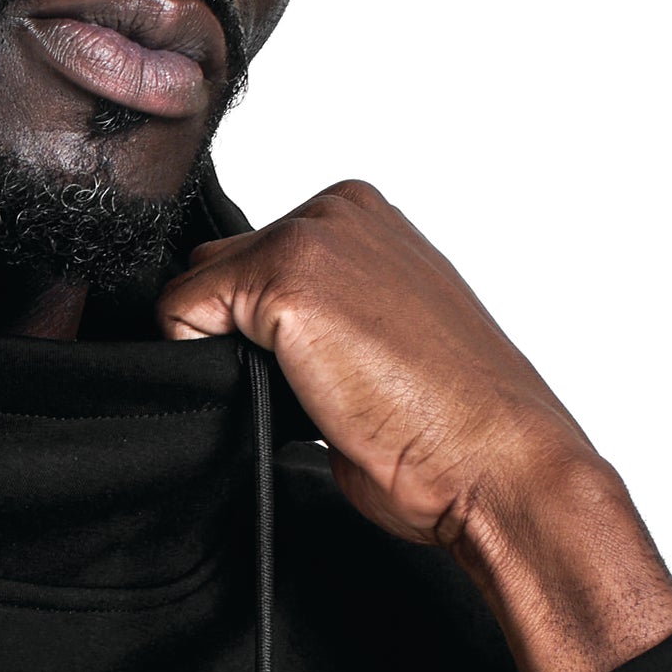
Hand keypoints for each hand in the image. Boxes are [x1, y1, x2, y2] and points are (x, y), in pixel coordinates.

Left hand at [158, 180, 671, 671]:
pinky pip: (179, 311)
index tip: (317, 371)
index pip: (253, 257)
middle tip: (313, 391)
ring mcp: (312, 237)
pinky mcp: (283, 278)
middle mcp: (338, 212)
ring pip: (198, 286)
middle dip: (239, 334)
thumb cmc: (451, 423)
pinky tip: (280, 392)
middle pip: (221, 266)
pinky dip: (200, 359)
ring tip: (308, 393)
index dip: (259, 328)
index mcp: (364, 219)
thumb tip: (255, 338)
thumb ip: (321, 313)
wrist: (492, 459)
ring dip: (226, 349)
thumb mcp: (379, 339)